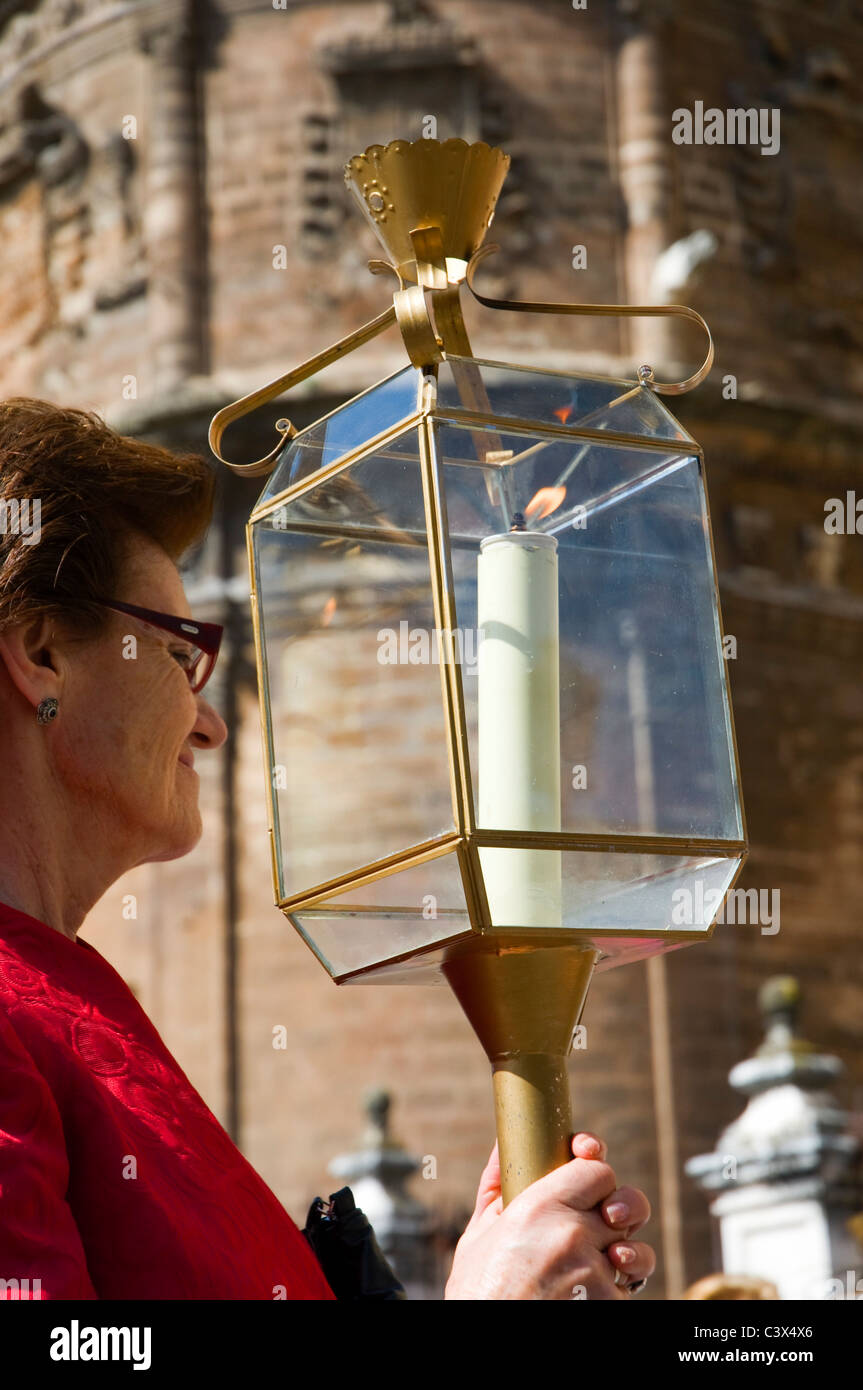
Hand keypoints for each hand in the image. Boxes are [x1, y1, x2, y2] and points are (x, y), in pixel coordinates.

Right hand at [445, 1131, 654, 1299]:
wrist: (488, 1347)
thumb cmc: (479, 1294)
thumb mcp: (478, 1233)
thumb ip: (497, 1185)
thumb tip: (505, 1147)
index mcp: (541, 1206)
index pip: (598, 1170)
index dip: (594, 1173)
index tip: (588, 1179)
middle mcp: (574, 1234)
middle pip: (624, 1203)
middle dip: (617, 1211)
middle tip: (602, 1222)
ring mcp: (595, 1272)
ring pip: (635, 1250)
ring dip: (625, 1254)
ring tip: (607, 1261)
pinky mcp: (608, 1304)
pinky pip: (626, 1288)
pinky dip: (612, 1290)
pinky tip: (588, 1294)